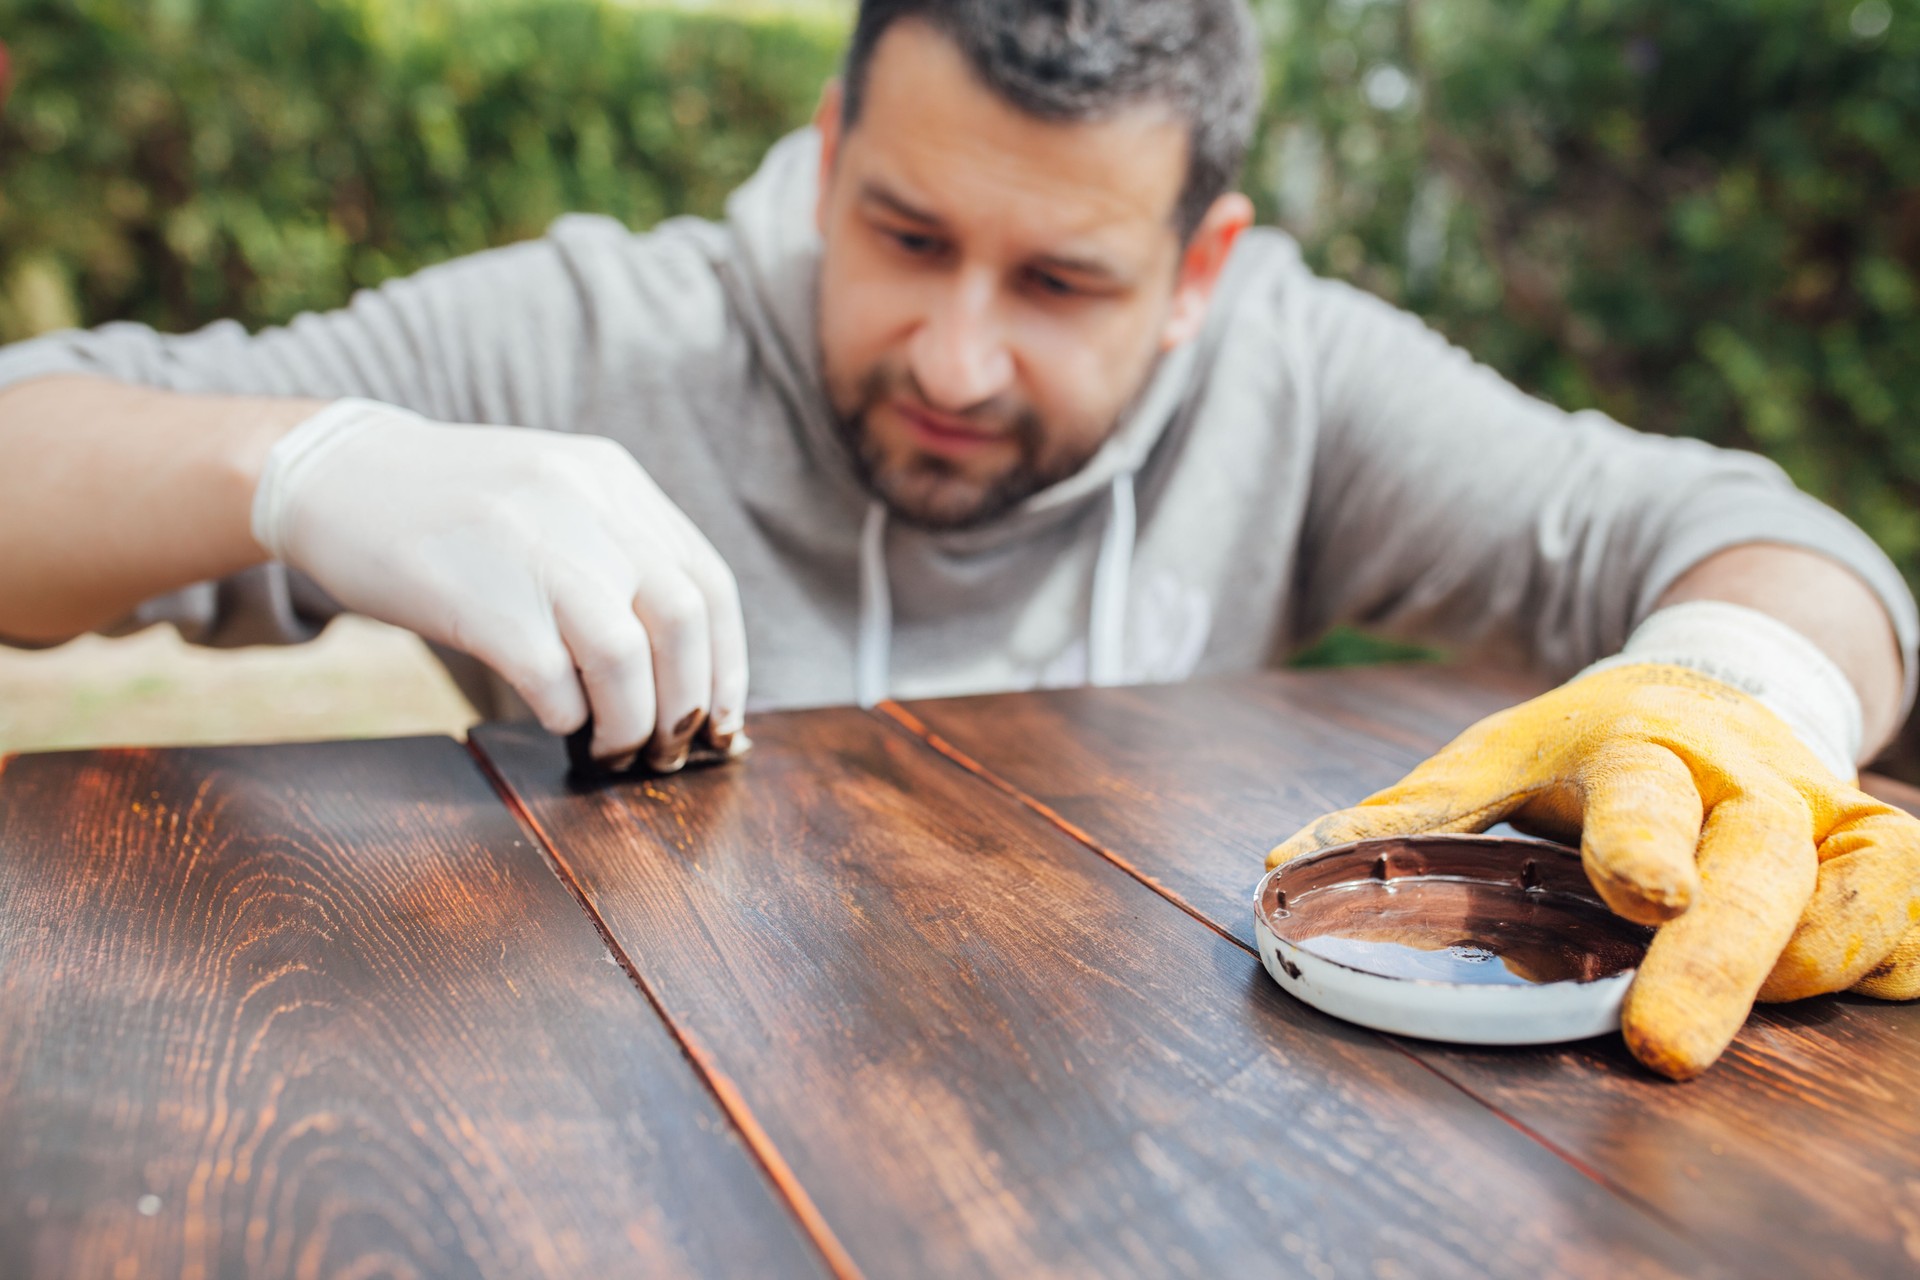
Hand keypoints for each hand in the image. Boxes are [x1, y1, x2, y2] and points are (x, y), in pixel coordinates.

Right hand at [252, 399, 748, 770]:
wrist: (334, 475)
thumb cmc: (451, 509)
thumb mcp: (552, 495)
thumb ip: (615, 549)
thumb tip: (681, 665)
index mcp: (613, 479)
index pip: (707, 581)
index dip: (728, 661)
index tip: (722, 717)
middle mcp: (585, 503)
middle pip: (683, 619)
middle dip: (689, 701)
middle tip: (671, 746)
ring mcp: (531, 546)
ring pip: (628, 655)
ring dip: (633, 721)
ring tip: (612, 745)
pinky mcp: (477, 595)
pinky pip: (553, 678)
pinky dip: (567, 714)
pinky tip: (555, 717)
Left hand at [1266, 663, 1919, 1078]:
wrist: (1724, 684)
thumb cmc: (1596, 744)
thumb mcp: (1502, 756)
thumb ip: (1414, 811)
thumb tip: (1284, 863)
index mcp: (1639, 746)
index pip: (1640, 792)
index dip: (1641, 842)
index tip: (1641, 894)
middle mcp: (1744, 782)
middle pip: (1751, 867)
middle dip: (1718, 958)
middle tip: (1665, 1047)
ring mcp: (1826, 820)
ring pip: (1853, 895)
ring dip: (1813, 961)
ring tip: (1767, 1009)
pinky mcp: (1886, 854)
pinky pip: (1918, 911)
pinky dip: (1897, 954)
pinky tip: (1857, 985)